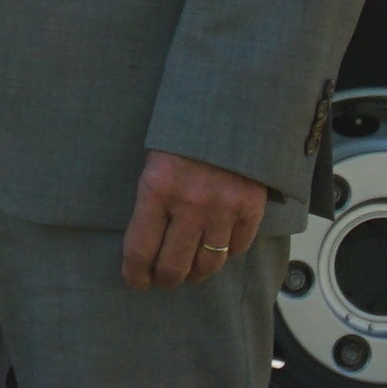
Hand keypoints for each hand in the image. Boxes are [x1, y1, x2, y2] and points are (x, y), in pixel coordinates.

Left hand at [121, 148, 285, 289]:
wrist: (231, 106)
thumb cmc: (186, 132)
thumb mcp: (155, 161)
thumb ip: (152, 201)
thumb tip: (147, 244)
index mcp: (156, 189)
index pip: (140, 250)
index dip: (135, 274)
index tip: (135, 280)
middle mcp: (190, 204)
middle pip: (174, 266)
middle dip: (164, 279)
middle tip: (162, 280)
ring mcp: (223, 208)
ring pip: (208, 264)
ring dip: (196, 273)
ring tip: (190, 271)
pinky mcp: (251, 207)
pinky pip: (237, 247)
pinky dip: (226, 253)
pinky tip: (217, 248)